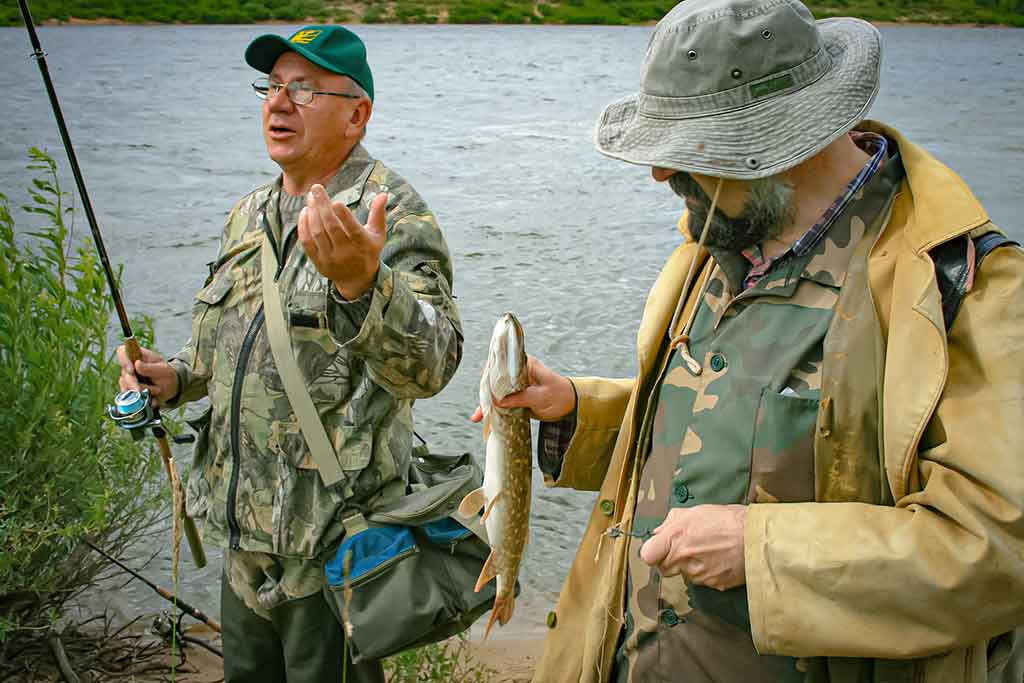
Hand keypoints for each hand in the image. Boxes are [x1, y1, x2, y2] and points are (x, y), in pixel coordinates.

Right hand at [116, 345, 178, 405]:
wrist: (171, 387)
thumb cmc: (166, 374)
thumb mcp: (163, 370)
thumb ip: (150, 368)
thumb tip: (136, 364)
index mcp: (137, 356)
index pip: (122, 352)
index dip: (124, 360)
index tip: (132, 371)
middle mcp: (130, 367)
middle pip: (124, 374)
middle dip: (132, 383)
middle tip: (139, 390)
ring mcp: (128, 379)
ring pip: (125, 386)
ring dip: (140, 392)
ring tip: (156, 391)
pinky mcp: (129, 390)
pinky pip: (128, 397)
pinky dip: (140, 400)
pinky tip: (151, 399)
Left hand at [299, 184, 386, 300]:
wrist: (356, 279)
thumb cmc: (368, 250)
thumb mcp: (377, 234)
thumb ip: (378, 213)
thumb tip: (383, 193)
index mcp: (363, 245)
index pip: (353, 231)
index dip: (344, 217)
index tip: (336, 202)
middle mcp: (346, 253)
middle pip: (332, 228)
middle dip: (322, 206)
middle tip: (316, 188)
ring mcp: (330, 258)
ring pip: (318, 233)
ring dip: (312, 213)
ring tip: (310, 198)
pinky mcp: (318, 262)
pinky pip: (307, 242)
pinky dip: (304, 226)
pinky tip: (305, 212)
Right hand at [469, 355, 575, 422]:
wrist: (572, 405)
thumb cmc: (560, 395)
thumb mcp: (539, 396)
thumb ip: (519, 398)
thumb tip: (498, 402)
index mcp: (524, 365)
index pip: (502, 364)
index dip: (490, 373)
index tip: (482, 385)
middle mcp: (518, 374)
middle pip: (496, 380)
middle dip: (485, 393)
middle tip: (480, 406)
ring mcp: (517, 386)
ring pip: (497, 393)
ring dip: (488, 404)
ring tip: (478, 417)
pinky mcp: (518, 398)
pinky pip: (503, 403)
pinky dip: (495, 410)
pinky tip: (486, 419)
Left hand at [639, 504, 746, 590]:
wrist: (757, 537)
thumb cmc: (728, 520)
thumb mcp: (696, 511)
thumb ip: (672, 521)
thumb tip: (659, 531)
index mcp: (676, 538)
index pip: (648, 555)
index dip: (654, 551)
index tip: (660, 548)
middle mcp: (684, 559)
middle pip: (664, 568)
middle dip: (671, 560)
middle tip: (688, 548)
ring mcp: (699, 575)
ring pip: (685, 575)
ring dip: (691, 566)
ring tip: (710, 550)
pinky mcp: (714, 585)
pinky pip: (704, 581)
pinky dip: (708, 572)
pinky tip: (719, 560)